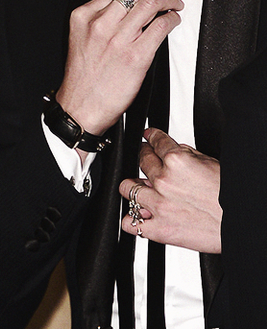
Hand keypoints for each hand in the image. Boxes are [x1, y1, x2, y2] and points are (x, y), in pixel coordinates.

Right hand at [56, 0, 189, 137]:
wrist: (80, 107)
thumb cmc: (84, 75)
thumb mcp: (83, 37)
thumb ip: (103, 16)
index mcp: (84, 16)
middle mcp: (99, 24)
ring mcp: (117, 40)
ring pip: (151, 4)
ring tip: (177, 2)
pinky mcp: (134, 57)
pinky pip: (160, 28)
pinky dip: (171, 19)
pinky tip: (173, 20)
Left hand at [119, 128, 220, 252]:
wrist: (239, 224)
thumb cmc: (228, 196)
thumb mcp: (208, 163)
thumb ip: (185, 155)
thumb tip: (172, 149)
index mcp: (177, 161)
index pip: (155, 141)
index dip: (150, 136)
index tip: (147, 137)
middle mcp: (164, 180)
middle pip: (141, 160)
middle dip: (144, 156)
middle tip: (147, 158)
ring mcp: (158, 205)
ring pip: (127, 188)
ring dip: (134, 187)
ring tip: (141, 188)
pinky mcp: (159, 229)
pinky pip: (130, 222)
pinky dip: (132, 219)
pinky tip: (140, 215)